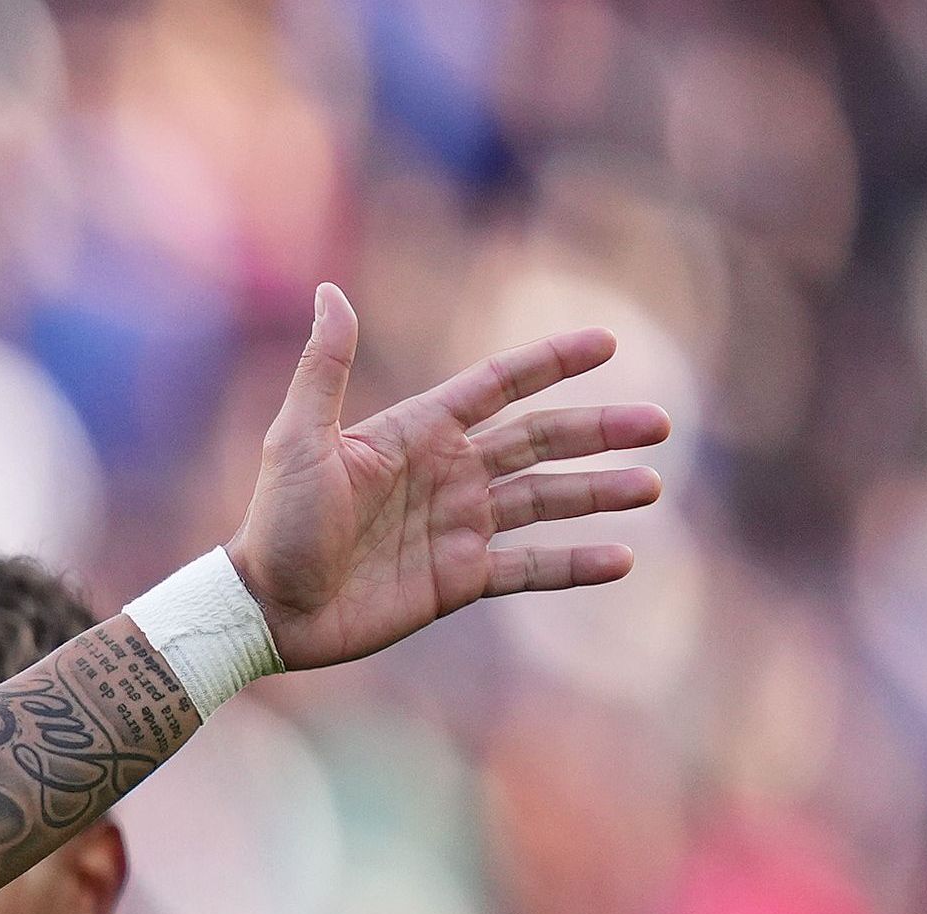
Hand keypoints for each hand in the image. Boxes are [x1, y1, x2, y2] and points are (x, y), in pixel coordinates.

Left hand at [226, 285, 670, 670]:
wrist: (266, 609)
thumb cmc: (275, 522)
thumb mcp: (297, 439)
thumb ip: (324, 368)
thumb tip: (330, 290)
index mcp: (418, 433)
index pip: (498, 386)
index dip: (550, 363)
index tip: (606, 343)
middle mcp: (448, 474)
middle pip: (541, 442)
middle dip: (600, 430)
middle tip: (660, 424)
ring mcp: (457, 528)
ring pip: (546, 501)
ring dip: (600, 492)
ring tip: (650, 485)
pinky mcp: (458, 581)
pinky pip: (529, 568)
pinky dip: (574, 565)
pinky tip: (621, 559)